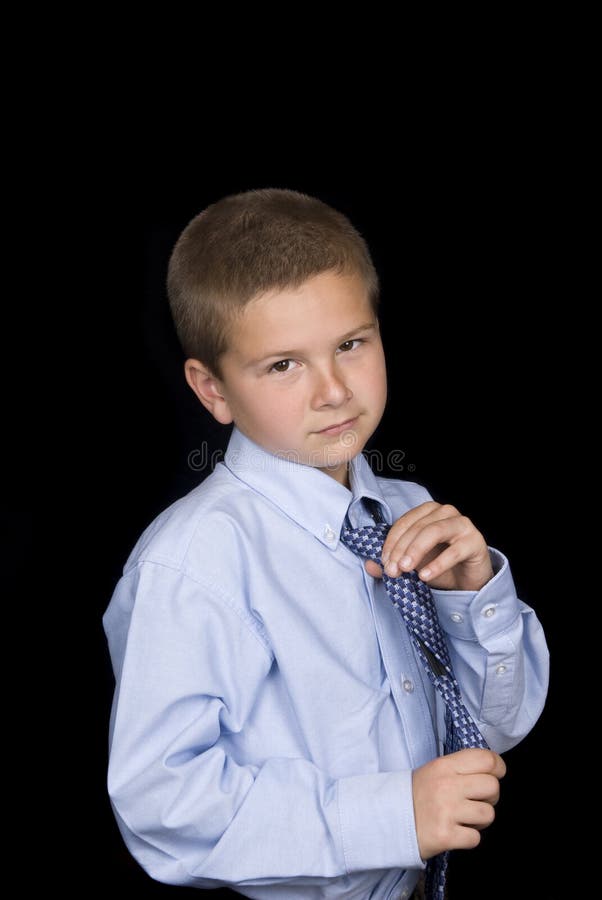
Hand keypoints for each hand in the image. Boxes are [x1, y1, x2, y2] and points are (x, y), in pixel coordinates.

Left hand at [364, 502, 493, 590]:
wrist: (469, 580)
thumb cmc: (440, 565)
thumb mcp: (412, 565)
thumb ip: (391, 563)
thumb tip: (370, 565)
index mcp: (427, 511)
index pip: (404, 523)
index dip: (391, 543)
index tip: (383, 564)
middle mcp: (445, 512)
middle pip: (417, 527)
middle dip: (401, 550)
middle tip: (392, 571)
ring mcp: (461, 524)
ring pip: (433, 532)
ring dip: (416, 551)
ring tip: (405, 570)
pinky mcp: (475, 541)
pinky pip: (454, 551)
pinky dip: (437, 564)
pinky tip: (425, 576)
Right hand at [412, 748, 505, 858]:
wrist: (388, 819)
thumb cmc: (417, 794)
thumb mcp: (435, 770)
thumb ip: (461, 767)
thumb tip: (492, 769)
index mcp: (445, 765)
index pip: (486, 759)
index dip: (498, 767)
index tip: (495, 775)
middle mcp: (447, 785)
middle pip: (493, 787)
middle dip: (490, 797)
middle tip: (475, 800)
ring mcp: (446, 811)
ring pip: (488, 814)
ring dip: (480, 820)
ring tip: (464, 818)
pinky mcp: (445, 835)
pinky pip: (476, 838)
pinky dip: (468, 838)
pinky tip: (455, 831)